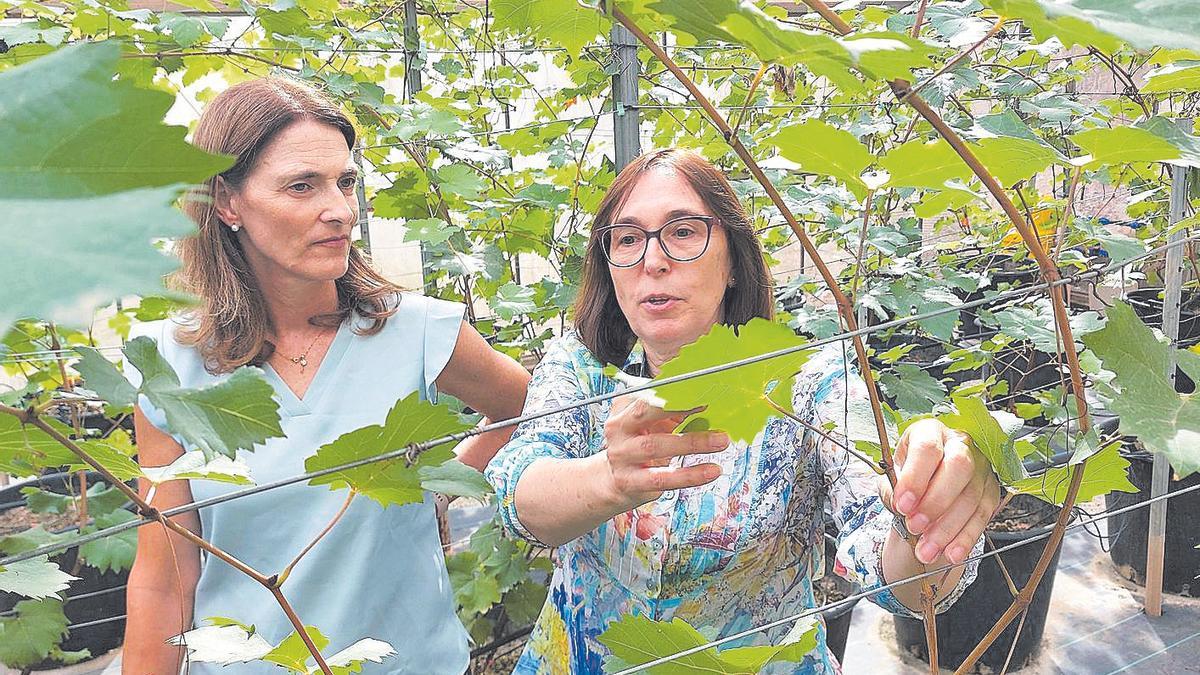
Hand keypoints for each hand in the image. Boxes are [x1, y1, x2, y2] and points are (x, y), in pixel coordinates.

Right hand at [597, 395, 726, 512]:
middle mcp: (618, 431)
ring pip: (655, 446)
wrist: (614, 481)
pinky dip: (691, 474)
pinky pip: (664, 478)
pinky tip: (712, 470)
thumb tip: (707, 404)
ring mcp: (622, 457)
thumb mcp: (651, 426)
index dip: (676, 391)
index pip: (648, 393)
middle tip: (709, 406)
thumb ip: (674, 413)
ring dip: (692, 442)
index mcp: (624, 410)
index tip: (703, 389)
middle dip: (677, 407)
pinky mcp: (631, 482)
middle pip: (644, 412)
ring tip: (721, 441)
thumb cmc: (638, 447)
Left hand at [880, 418, 1000, 564]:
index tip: (903, 504)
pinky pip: (982, 516)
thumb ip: (894, 490)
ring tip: (926, 549)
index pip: (927, 448)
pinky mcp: (991, 490)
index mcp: (929, 431)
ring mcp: (980, 466)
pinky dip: (966, 538)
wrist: (924, 485)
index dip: (916, 477)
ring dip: (947, 528)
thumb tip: (903, 507)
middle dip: (935, 502)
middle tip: (915, 526)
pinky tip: (951, 553)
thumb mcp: (892, 477)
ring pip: (970, 496)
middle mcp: (959, 444)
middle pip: (958, 468)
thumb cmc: (908, 476)